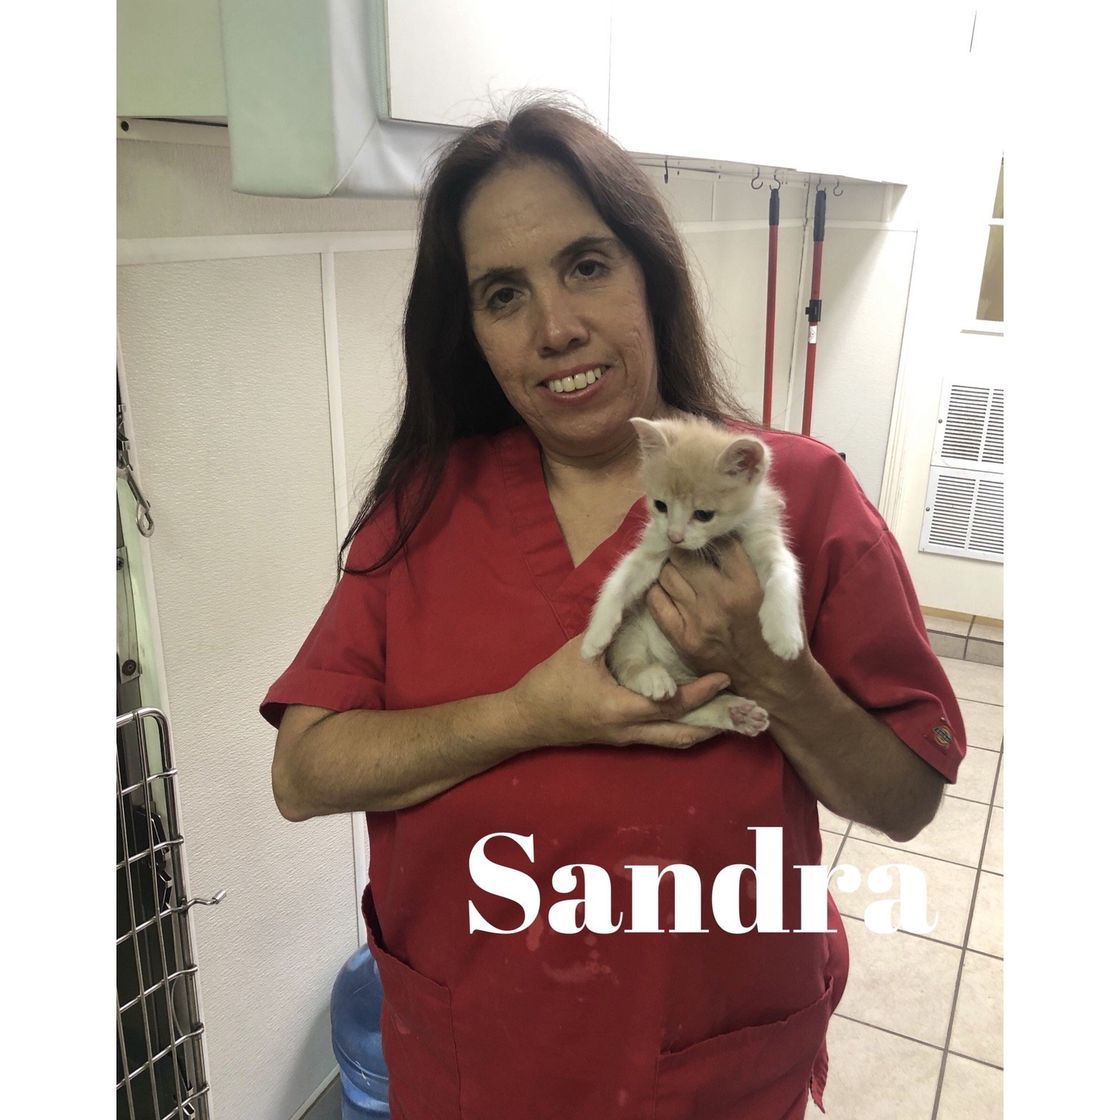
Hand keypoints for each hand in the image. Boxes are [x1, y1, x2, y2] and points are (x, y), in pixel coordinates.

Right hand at [508, 634, 731, 749]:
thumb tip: (635, 602)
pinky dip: (686, 729)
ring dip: (705, 729)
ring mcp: (627, 739)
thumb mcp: (579, 653)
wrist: (525, 720)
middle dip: (717, 723)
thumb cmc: (549, 684)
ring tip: (734, 719)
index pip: (671, 704)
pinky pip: (663, 738)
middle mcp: (630, 731)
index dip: (701, 692)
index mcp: (620, 708)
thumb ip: (609, 633)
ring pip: (677, 740)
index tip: (724, 676)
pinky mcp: (623, 740)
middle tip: (748, 712)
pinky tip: (701, 720)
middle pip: (685, 733)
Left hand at [645, 538, 810, 708]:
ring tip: (681, 572)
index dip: (714, 537)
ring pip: (667, 575)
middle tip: (690, 554)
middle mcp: (721, 599)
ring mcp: (699, 620)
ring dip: (671, 569)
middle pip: (685, 556)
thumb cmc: (776, 631)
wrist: (771, 679)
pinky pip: (657, 601)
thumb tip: (727, 531)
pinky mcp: (683, 639)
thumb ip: (755, 560)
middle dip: (687, 551)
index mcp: (748, 585)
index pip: (719, 543)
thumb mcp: (778, 591)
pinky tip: (670, 591)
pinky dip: (659, 590)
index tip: (712, 539)